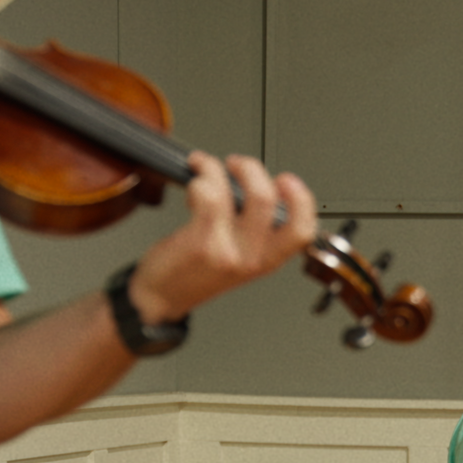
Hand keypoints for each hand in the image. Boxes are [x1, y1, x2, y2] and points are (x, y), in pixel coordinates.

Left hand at [126, 151, 316, 322]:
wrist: (160, 298)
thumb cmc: (195, 274)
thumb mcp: (239, 257)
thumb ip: (254, 230)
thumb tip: (253, 185)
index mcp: (268, 260)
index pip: (302, 231)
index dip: (301, 200)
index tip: (285, 181)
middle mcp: (253, 258)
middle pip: (268, 200)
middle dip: (251, 169)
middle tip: (236, 164)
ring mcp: (229, 252)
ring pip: (240, 193)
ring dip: (219, 168)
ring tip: (207, 166)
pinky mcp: (203, 244)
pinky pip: (209, 195)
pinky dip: (201, 176)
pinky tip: (194, 176)